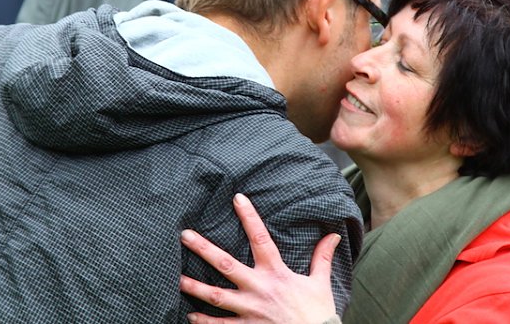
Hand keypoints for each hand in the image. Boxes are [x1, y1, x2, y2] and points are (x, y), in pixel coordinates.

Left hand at [179, 193, 340, 323]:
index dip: (249, 217)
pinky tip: (189, 315)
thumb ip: (321, 257)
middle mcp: (259, 288)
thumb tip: (333, 235)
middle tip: (184, 235)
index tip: (237, 198)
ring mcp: (250, 310)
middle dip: (203, 249)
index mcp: (276, 273)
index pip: (260, 238)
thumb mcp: (320, 283)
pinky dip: (203, 322)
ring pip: (216, 296)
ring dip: (194, 287)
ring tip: (175, 278)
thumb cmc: (318, 314)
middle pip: (225, 264)